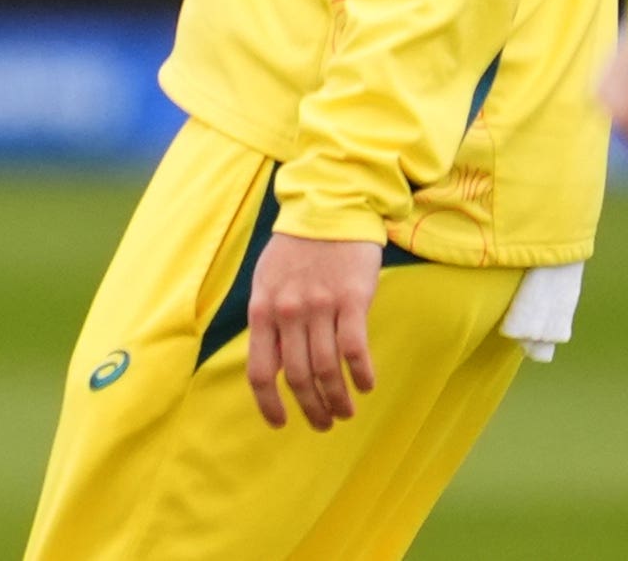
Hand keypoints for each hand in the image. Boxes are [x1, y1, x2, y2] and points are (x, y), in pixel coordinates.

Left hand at [245, 233, 380, 431]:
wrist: (331, 205)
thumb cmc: (297, 247)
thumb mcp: (268, 280)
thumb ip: (269, 320)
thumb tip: (273, 364)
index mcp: (263, 309)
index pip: (260, 371)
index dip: (269, 404)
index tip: (281, 423)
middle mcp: (289, 311)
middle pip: (298, 377)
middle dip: (311, 408)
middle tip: (324, 423)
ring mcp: (320, 306)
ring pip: (327, 370)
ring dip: (338, 399)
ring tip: (346, 412)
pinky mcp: (352, 299)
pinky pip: (355, 350)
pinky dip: (362, 374)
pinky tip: (366, 385)